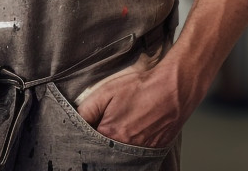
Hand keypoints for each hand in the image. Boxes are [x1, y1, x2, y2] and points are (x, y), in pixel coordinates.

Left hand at [75, 51, 196, 149]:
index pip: (88, 145)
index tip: (86, 132)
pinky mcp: (152, 153)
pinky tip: (131, 137)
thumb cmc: (140, 88)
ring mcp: (140, 153)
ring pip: (119, 158)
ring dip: (114, 150)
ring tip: (119, 132)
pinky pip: (135, 158)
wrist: (172, 90)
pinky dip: (129, 152)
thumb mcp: (106, 92)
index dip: (85, 139)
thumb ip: (87, 109)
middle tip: (105, 129)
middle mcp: (124, 149)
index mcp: (109, 134)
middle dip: (99, 147)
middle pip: (104, 154)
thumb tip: (74, 120)